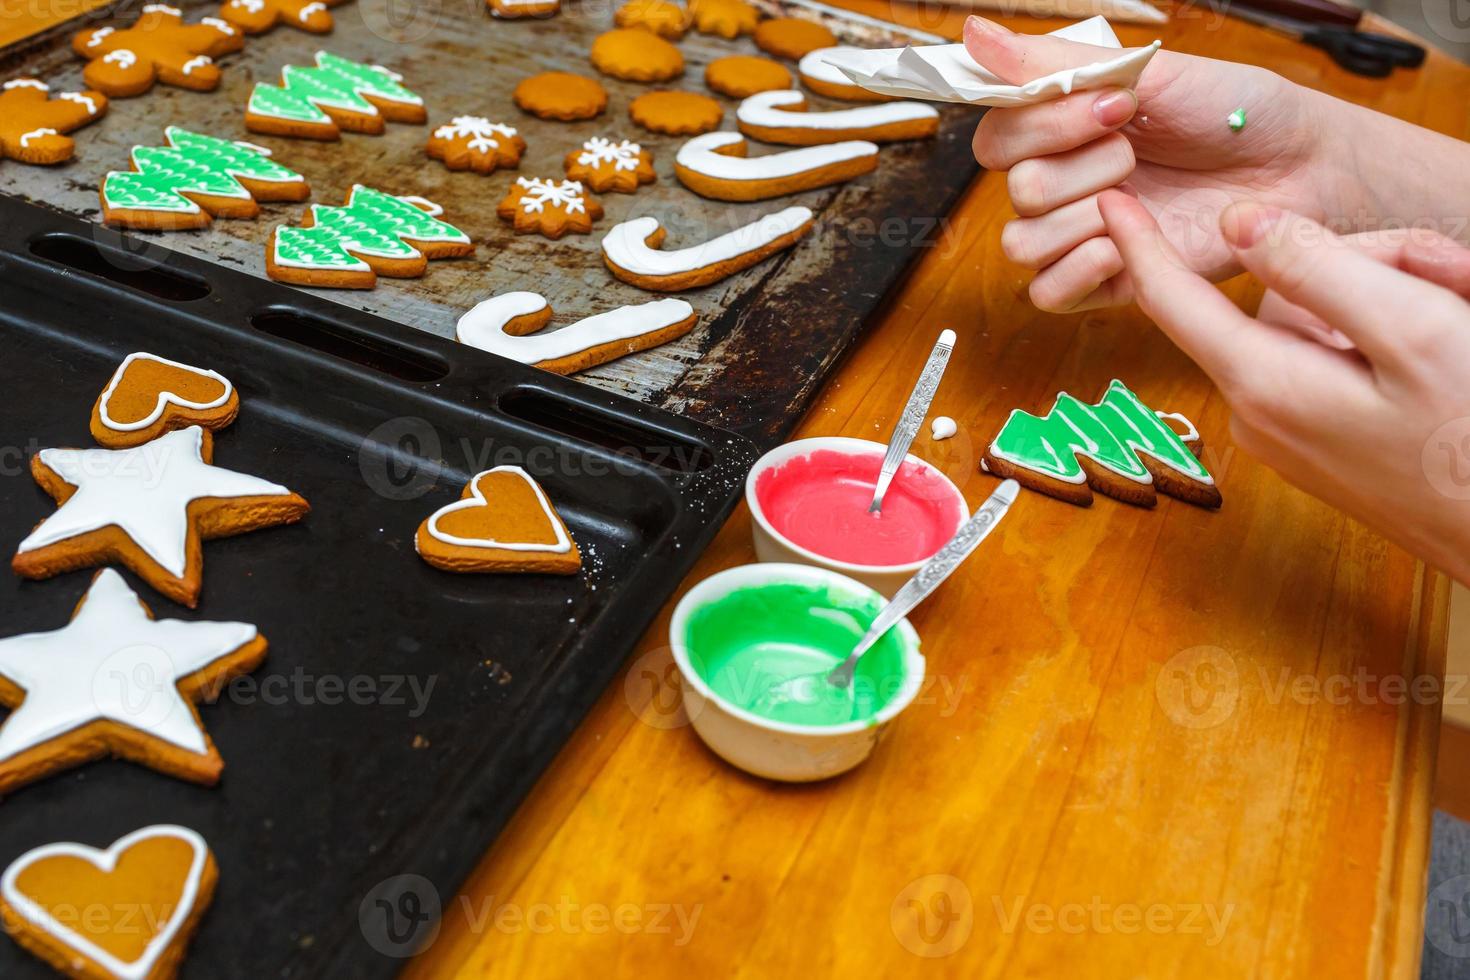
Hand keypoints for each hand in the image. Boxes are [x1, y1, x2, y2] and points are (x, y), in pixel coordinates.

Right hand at [963, 18, 1455, 313]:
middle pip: (1016, 189)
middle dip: (1083, 167)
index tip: (1114, 107)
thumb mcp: (1148, 70)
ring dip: (1084, 217)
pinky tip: (1125, 245)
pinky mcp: (1107, 281)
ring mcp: (1083, 234)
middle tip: (1140, 151)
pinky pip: (1047, 294)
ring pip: (1022, 243)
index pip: (996, 137)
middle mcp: (1065, 183)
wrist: (1300, 168)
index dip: (1045, 127)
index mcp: (1062, 129)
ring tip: (1141, 201)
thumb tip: (973, 31)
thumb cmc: (1235, 111)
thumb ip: (1054, 61)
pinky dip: (1078, 270)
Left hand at [1099, 189, 1469, 583]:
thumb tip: (1237, 224)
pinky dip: (1391, 334)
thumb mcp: (1411, 331)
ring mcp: (1292, 429)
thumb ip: (1317, 269)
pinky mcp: (1324, 438)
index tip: (1106, 201)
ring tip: (1462, 303)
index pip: (1173, 301)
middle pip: (1283, 294)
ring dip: (1394, 295)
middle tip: (1452, 275)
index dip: (1138, 244)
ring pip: (1322, 317)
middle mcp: (1261, 411)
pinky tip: (1448, 342)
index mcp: (1264, 386)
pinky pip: (1339, 357)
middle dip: (1366, 263)